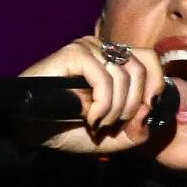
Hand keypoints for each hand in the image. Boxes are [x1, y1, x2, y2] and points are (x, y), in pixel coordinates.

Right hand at [15, 36, 166, 154]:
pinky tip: (89, 117)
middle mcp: (102, 50)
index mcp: (114, 62)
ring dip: (114, 110)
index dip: (154, 85)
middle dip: (132, 106)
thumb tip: (149, 109)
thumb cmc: (69, 130)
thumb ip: (138, 129)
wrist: (32, 132)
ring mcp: (87, 49)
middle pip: (141, 68)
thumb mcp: (114, 138)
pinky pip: (104, 78)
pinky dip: (102, 104)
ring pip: (123, 75)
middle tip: (112, 124)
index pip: (150, 58)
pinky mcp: (73, 54)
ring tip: (97, 123)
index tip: (144, 110)